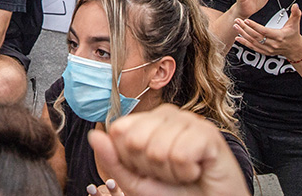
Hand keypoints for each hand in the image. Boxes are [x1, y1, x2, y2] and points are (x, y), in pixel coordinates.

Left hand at [87, 104, 249, 195]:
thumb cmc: (174, 193)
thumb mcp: (135, 182)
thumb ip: (113, 160)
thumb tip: (93, 136)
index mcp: (147, 121)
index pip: (118, 131)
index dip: (130, 160)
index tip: (149, 169)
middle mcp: (166, 114)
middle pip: (135, 141)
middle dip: (150, 167)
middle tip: (169, 172)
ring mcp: (188, 120)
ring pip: (158, 149)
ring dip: (171, 173)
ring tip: (185, 172)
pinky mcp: (207, 133)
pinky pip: (181, 154)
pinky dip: (187, 172)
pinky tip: (197, 170)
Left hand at [234, 4, 301, 59]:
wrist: (294, 49)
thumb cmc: (293, 35)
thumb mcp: (295, 23)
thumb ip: (296, 14)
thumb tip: (295, 5)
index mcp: (279, 36)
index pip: (264, 31)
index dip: (255, 26)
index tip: (246, 20)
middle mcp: (273, 44)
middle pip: (256, 36)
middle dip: (245, 28)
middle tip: (237, 21)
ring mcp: (268, 49)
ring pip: (253, 42)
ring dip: (243, 34)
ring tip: (235, 27)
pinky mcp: (265, 52)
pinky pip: (253, 48)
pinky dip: (244, 43)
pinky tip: (238, 38)